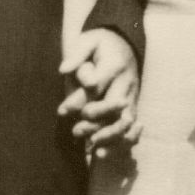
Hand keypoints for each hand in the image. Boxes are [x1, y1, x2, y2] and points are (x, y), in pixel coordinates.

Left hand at [58, 28, 140, 156]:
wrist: (125, 44)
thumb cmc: (101, 43)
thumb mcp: (88, 40)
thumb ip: (76, 54)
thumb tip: (63, 70)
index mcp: (114, 65)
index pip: (97, 85)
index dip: (79, 100)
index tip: (62, 111)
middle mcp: (126, 82)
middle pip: (115, 106)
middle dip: (96, 121)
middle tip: (75, 130)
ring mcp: (132, 96)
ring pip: (126, 121)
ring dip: (109, 136)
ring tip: (91, 145)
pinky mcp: (132, 107)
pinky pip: (131, 129)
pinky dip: (121, 143)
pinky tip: (103, 154)